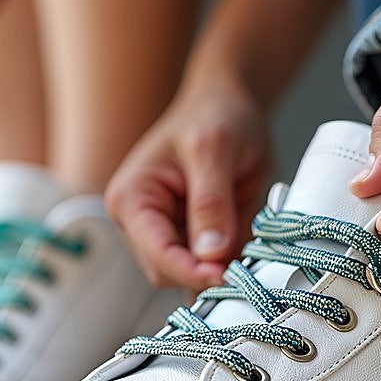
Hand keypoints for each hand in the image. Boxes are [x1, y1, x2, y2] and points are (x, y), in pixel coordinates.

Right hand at [106, 72, 271, 290]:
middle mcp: (137, 220)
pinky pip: (204, 263)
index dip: (194, 272)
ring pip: (188, 273)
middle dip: (207, 271)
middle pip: (169, 272)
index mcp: (130, 198)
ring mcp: (160, 229)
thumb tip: (210, 253)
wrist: (226, 103)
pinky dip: (225, 260)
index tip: (232, 277)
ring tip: (247, 239)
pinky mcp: (183, 234)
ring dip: (218, 266)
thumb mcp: (216, 150)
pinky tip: (242, 242)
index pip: (157, 256)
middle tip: (249, 262)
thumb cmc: (215, 115)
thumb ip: (211, 202)